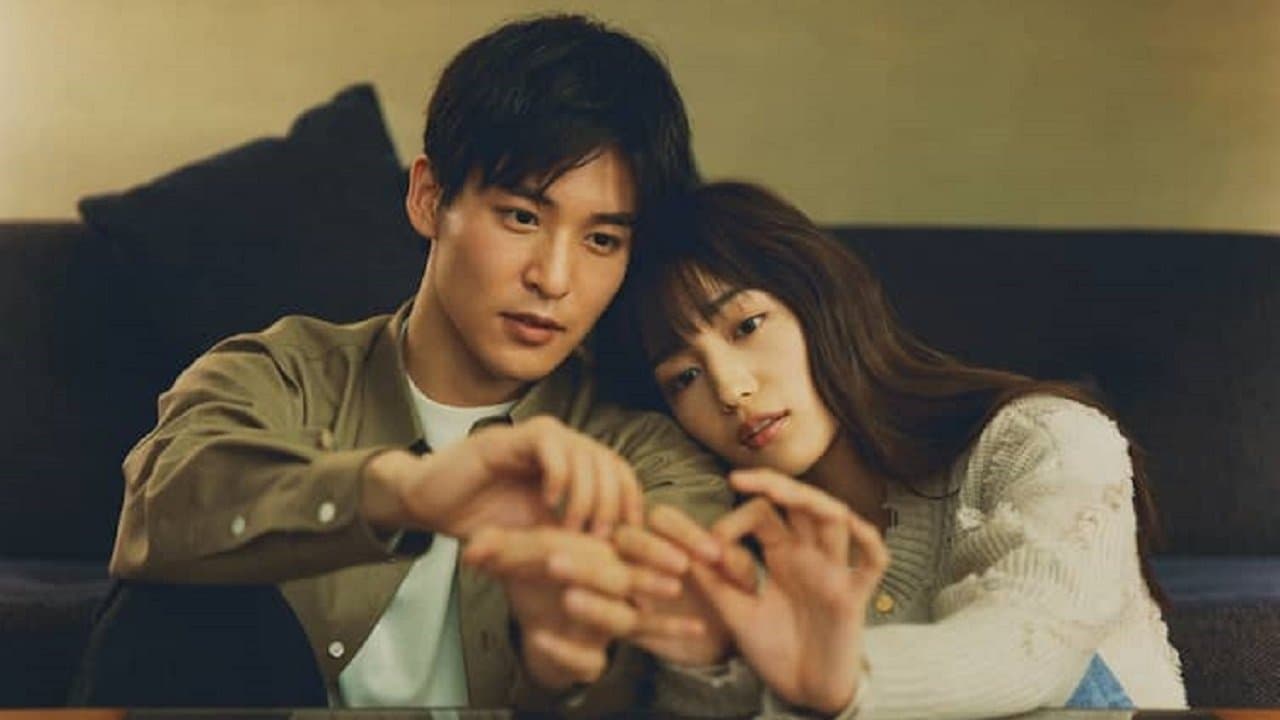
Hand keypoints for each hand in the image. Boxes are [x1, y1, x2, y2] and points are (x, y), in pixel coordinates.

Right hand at [362, 415, 644, 538]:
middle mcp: (563, 447)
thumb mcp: (538, 540)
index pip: (621, 475)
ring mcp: (540, 440)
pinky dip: (559, 474)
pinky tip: (550, 503)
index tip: (627, 541)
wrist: (431, 505)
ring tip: (573, 527)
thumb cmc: (485, 523)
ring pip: (587, 453)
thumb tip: (620, 566)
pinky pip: (551, 445)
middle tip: (599, 538)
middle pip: (611, 463)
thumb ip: (574, 540)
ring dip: (586, 495)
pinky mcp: (513, 437)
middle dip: (612, 504)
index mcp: (574, 467)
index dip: (631, 504)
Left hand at [462, 525, 683, 689]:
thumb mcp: (517, 562)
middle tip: (553, 561)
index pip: (586, 543)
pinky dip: (566, 651)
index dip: (553, 541)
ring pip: (619, 620)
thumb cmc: (540, 588)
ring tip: (567, 600)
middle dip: (588, 569)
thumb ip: (496, 548)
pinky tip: (539, 639)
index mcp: (602, 557)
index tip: (513, 543)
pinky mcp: (592, 660)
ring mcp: (606, 628)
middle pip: (619, 578)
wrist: (543, 634)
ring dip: (595, 609)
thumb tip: (472, 548)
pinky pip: (590, 660)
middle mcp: (613, 592)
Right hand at [613, 506, 742, 666]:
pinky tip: (698, 628)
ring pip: (616, 574)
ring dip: (644, 578)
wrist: (718, 639)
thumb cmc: (726, 595)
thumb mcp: (739, 578)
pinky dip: (664, 624)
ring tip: (675, 589)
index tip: (714, 554)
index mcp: (662, 534)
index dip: (684, 532)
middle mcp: (633, 554)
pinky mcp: (624, 624)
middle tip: (683, 565)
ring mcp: (623, 587)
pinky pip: (632, 621)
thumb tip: (727, 555)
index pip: (661, 518)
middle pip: (626, 537)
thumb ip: (736, 564)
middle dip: (651, 547)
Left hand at [689, 469, 888, 713]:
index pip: (764, 514)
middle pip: (802, 503)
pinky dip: (868, 542)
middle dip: (776, 485)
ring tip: (787, 492)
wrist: (804, 692)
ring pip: (836, 521)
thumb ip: (715, 584)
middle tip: (740, 478)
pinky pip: (872, 562)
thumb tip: (684, 550)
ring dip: (815, 502)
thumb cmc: (774, 650)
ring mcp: (834, 572)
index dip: (736, 518)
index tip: (710, 543)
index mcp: (782, 554)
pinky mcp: (854, 597)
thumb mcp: (736, 614)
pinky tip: (853, 527)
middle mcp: (809, 555)